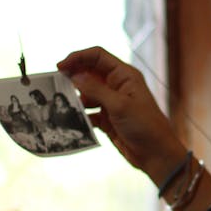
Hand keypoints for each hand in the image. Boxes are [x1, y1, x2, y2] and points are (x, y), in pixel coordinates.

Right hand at [57, 46, 184, 177]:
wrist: (155, 154)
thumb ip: (95, 90)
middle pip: (89, 72)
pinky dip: (79, 114)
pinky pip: (88, 112)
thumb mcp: (119, 105)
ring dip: (75, 97)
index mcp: (124, 75)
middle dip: (73, 76)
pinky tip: (70, 120)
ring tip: (61, 104)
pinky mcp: (107, 118)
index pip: (97, 56)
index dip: (78, 57)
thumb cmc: (144, 125)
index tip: (60, 66)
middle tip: (55, 84)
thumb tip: (74, 75)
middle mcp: (117, 85)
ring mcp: (111, 102)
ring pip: (87, 93)